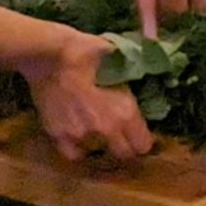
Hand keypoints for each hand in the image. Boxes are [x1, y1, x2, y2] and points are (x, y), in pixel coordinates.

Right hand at [23, 26, 152, 162]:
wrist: (51, 56)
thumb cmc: (91, 52)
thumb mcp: (124, 62)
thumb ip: (137, 77)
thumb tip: (153, 73)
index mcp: (125, 112)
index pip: (143, 144)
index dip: (146, 141)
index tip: (145, 135)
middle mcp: (104, 129)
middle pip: (123, 153)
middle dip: (128, 148)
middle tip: (127, 137)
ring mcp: (79, 135)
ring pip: (98, 153)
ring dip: (104, 145)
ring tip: (104, 134)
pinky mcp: (57, 135)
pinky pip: (73, 153)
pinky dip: (79, 148)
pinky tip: (82, 137)